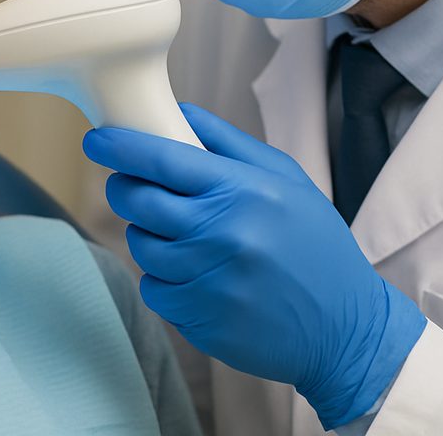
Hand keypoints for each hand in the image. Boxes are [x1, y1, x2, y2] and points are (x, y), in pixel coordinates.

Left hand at [83, 103, 425, 430]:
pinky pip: (153, 288)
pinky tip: (195, 275)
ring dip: (148, 235)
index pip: (161, 158)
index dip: (119, 146)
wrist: (346, 330)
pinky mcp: (198, 318)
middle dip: (124, 188)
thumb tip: (177, 111)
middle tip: (132, 185)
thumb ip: (229, 144)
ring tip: (181, 236)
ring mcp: (207, 279)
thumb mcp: (287, 181)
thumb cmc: (315, 246)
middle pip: (138, 199)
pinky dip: (163, 279)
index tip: (96, 139)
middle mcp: (222, 233)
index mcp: (243, 190)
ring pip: (141, 245)